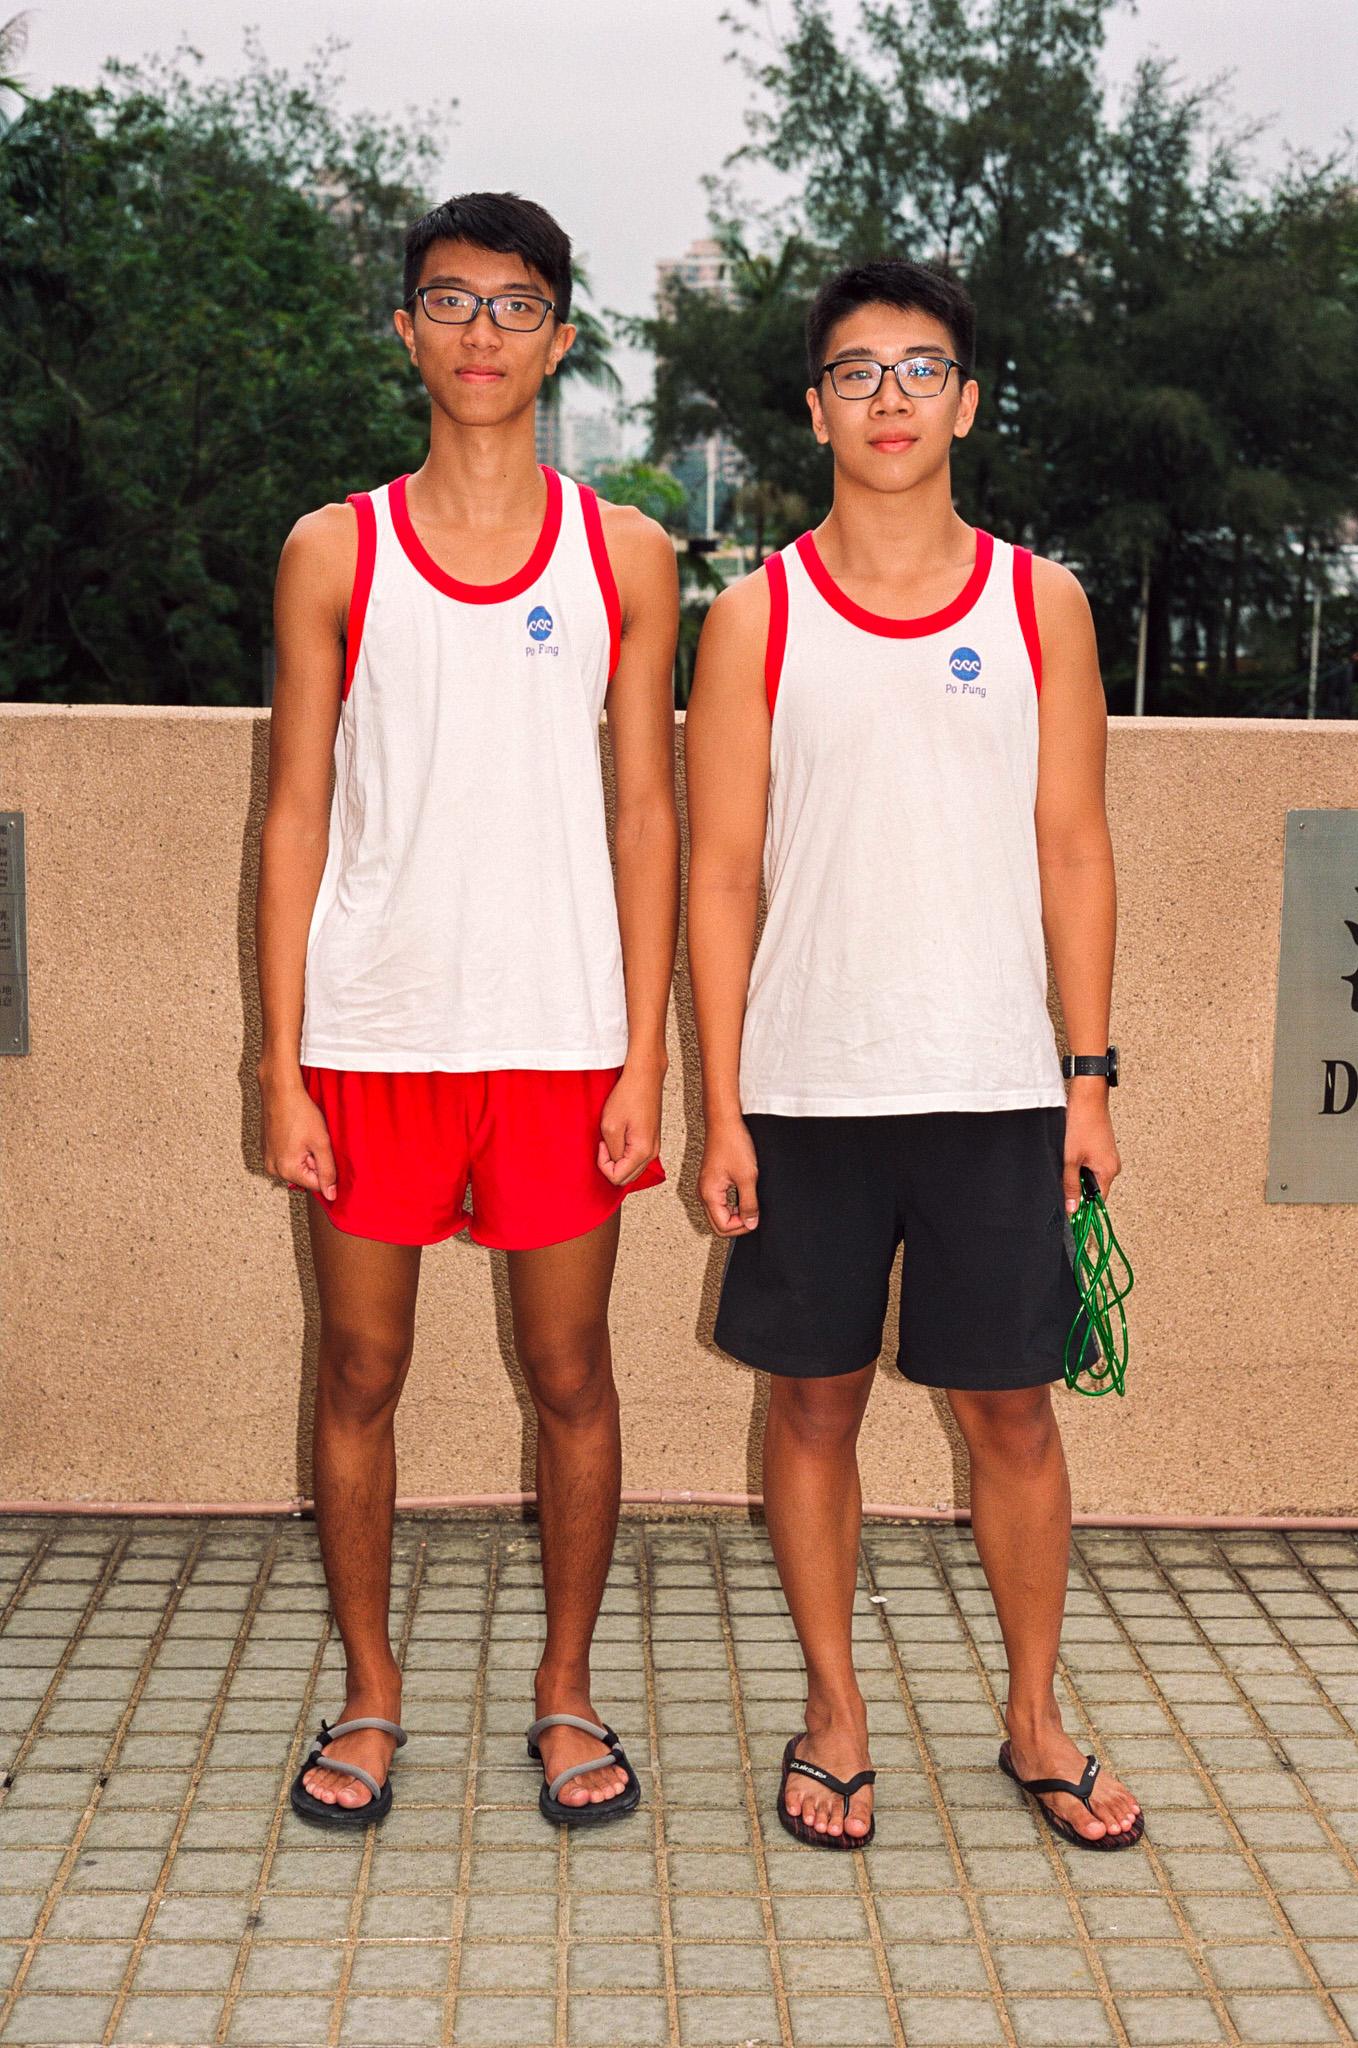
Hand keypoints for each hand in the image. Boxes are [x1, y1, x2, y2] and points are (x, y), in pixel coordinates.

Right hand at [260, 1067, 337, 1200]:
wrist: (280, 1090)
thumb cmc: (299, 1112)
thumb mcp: (321, 1143)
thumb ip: (328, 1171)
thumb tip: (331, 1195)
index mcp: (286, 1170)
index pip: (316, 1184)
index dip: (325, 1167)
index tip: (323, 1148)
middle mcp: (273, 1168)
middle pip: (305, 1175)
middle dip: (314, 1160)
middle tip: (313, 1139)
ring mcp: (267, 1158)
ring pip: (297, 1165)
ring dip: (305, 1153)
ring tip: (303, 1134)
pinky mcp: (266, 1149)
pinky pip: (287, 1156)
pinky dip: (295, 1147)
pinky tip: (296, 1131)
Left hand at [597, 1061, 663, 1185]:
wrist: (644, 1077)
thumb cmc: (629, 1095)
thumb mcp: (610, 1126)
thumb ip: (611, 1151)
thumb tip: (613, 1162)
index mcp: (643, 1151)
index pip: (618, 1178)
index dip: (603, 1165)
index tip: (601, 1145)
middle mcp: (652, 1153)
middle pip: (627, 1178)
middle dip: (610, 1165)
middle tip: (604, 1144)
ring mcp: (654, 1146)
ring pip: (632, 1169)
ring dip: (618, 1160)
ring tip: (612, 1140)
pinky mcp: (652, 1139)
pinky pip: (637, 1158)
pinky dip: (625, 1154)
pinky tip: (619, 1139)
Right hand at [698, 1115, 759, 1235]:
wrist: (725, 1123)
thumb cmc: (732, 1143)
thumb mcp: (747, 1177)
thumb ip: (749, 1204)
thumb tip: (751, 1223)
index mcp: (709, 1195)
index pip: (722, 1227)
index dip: (741, 1227)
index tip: (754, 1218)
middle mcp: (703, 1193)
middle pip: (718, 1224)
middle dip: (737, 1224)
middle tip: (753, 1215)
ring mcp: (706, 1187)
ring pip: (719, 1214)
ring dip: (735, 1215)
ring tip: (750, 1204)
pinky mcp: (711, 1181)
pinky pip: (719, 1203)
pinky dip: (732, 1205)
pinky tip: (743, 1197)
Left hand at [1063, 1078, 1119, 1212]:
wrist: (1087, 1097)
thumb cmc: (1082, 1123)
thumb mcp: (1070, 1158)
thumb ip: (1070, 1184)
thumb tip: (1072, 1207)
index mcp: (1109, 1171)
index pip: (1098, 1200)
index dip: (1083, 1204)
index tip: (1069, 1205)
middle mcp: (1113, 1165)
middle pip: (1093, 1187)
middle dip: (1077, 1185)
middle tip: (1064, 1175)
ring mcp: (1109, 1156)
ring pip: (1090, 1174)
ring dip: (1077, 1172)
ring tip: (1068, 1158)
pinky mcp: (1103, 1148)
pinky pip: (1091, 1163)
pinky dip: (1080, 1162)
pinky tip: (1072, 1152)